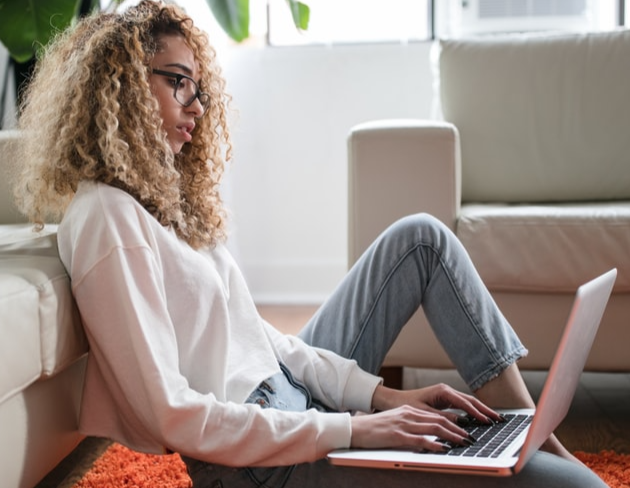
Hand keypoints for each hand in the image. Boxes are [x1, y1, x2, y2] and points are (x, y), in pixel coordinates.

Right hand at [349, 383, 502, 451]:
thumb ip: (413, 426)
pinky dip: (434, 444)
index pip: (438, 415)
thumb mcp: (396, 423)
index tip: (468, 430)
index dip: (455, 422)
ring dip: (452, 436)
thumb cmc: (374, 429)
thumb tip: (431, 436)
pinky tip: (443, 449)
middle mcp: (409, 415)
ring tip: (465, 442)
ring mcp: (403, 424)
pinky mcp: (397, 435)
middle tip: (472, 438)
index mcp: (410, 411)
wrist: (355, 429)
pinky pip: (420, 440)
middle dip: (459, 429)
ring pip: (434, 428)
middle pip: (440, 420)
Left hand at [372, 383, 502, 424]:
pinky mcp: (445, 399)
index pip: (465, 403)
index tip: (488, 422)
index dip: (477, 413)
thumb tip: (462, 423)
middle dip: (485, 410)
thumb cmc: (407, 405)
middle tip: (499, 420)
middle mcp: (447, 390)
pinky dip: (473, 411)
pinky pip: (463, 405)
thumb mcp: (425, 413)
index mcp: (442, 391)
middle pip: (471, 400)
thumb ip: (443, 418)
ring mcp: (447, 394)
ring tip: (495, 419)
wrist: (395, 400)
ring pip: (468, 402)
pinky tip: (481, 418)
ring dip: (481, 410)